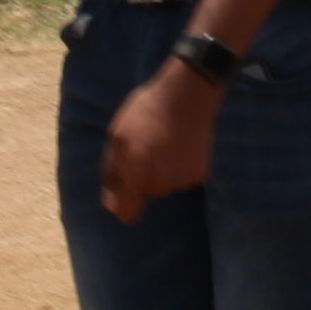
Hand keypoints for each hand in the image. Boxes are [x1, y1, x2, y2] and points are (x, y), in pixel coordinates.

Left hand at [98, 59, 221, 222]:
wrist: (186, 95)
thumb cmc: (145, 112)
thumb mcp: (117, 137)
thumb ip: (112, 172)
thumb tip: (110, 202)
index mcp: (135, 176)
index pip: (128, 214)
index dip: (122, 205)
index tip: (123, 191)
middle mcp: (160, 184)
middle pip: (147, 193)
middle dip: (143, 177)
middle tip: (146, 147)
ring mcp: (182, 180)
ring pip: (166, 184)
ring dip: (162, 171)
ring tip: (164, 142)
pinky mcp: (199, 173)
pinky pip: (183, 177)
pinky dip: (181, 166)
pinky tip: (180, 145)